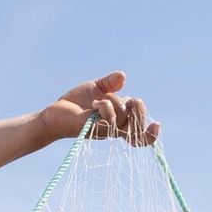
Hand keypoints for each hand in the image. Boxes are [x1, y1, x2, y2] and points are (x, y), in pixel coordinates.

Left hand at [40, 71, 158, 145]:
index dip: (150, 134)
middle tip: (130, 99)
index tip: (157, 124)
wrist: (54, 112)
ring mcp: (101, 131)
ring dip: (116, 104)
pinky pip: (107, 121)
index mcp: (117, 121)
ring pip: (122, 122)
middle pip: (136, 129)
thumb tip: (123, 76)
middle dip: (139, 110)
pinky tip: (95, 102)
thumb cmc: (75, 103)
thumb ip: (111, 83)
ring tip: (102, 98)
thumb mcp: (96, 88)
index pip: (138, 135)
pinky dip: (105, 108)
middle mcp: (111, 129)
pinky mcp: (90, 129)